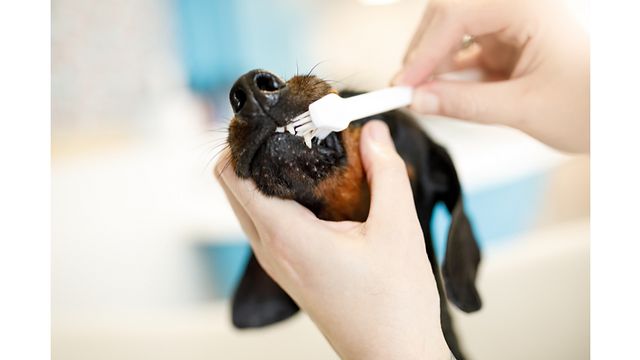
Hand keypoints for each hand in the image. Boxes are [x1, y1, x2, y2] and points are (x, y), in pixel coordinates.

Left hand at [216, 121, 450, 359]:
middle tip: (294, 127)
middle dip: (254, 150)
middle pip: (233, 185)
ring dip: (266, 174)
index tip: (272, 116)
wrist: (393, 356)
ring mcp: (276, 262)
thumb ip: (384, 171)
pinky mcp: (289, 269)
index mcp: (286, 236)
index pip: (233, 175)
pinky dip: (279, 197)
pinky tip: (319, 189)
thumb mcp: (397, 229)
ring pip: (248, 204)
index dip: (243, 140)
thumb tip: (374, 131)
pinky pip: (266, 222)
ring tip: (308, 153)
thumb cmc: (394, 305)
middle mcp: (270, 249)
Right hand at [393, 0, 588, 152]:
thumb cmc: (594, 106)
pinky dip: (449, 73)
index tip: (404, 83)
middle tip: (406, 88)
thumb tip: (420, 100)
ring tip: (419, 94)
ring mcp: (511, 25)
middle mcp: (518, 9)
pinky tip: (439, 92)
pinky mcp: (506, 44)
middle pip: (449, 15)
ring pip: (453, 33)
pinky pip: (465, 52)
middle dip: (424, 53)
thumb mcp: (524, 108)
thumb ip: (466, 104)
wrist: (621, 118)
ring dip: (434, 64)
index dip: (424, 50)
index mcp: (530, 8)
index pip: (458, 14)